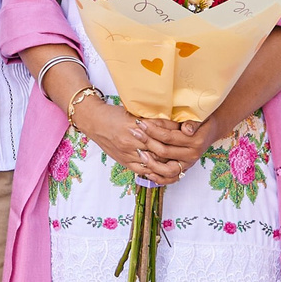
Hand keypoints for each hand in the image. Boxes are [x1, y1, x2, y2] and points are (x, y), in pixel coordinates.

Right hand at [77, 98, 208, 188]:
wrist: (93, 121)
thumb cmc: (113, 114)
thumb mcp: (133, 110)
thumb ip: (151, 117)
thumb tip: (171, 121)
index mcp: (135, 124)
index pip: (160, 129)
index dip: (174, 131)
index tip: (185, 130)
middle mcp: (132, 140)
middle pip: (159, 147)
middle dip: (174, 148)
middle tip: (187, 148)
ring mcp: (127, 152)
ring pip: (153, 162)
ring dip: (167, 163)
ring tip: (179, 160)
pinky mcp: (124, 161)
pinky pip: (143, 170)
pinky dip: (155, 171)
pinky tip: (164, 169)